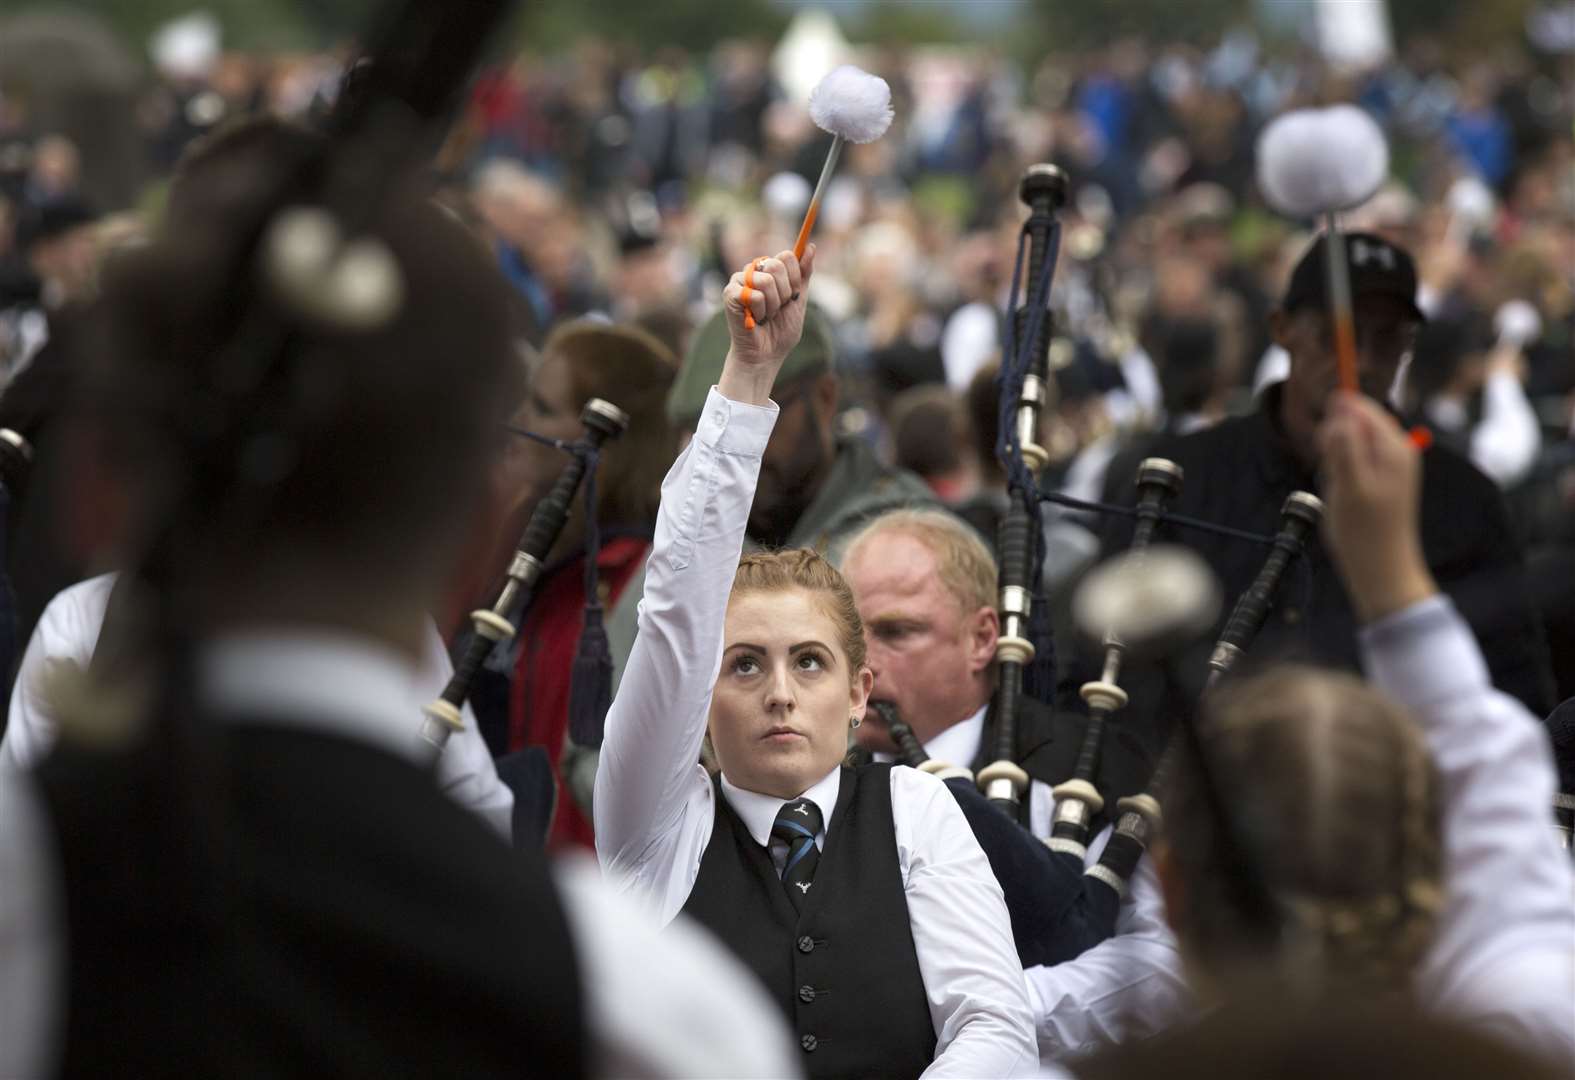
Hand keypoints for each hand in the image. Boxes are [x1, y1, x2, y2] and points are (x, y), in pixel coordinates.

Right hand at [718, 246, 814, 406]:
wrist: (767, 355)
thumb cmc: (781, 330)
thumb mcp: (799, 299)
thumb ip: (804, 273)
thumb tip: (811, 246)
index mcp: (769, 269)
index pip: (787, 256)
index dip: (795, 278)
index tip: (793, 296)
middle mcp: (753, 270)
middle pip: (777, 265)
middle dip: (785, 293)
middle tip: (777, 308)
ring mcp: (739, 280)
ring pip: (766, 281)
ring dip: (773, 306)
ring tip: (765, 316)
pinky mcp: (729, 294)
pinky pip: (754, 295)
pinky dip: (760, 312)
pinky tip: (754, 320)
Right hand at [1317, 392, 1437, 623]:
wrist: (1380, 568)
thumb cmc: (1364, 531)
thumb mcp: (1348, 484)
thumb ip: (1344, 443)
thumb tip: (1340, 406)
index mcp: (1393, 446)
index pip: (1358, 407)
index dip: (1334, 421)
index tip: (1324, 449)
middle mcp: (1396, 450)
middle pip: (1353, 422)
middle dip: (1333, 443)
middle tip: (1334, 474)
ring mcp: (1389, 464)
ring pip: (1348, 442)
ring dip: (1334, 460)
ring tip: (1340, 488)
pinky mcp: (1380, 477)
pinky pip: (1351, 460)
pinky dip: (1340, 473)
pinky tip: (1343, 494)